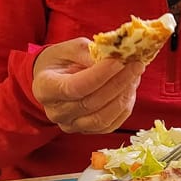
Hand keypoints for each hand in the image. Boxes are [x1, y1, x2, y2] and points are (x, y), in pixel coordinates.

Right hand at [31, 38, 145, 133]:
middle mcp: (55, 112)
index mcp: (45, 87)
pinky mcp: (86, 131)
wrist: (55, 78)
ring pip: (102, 118)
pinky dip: (124, 108)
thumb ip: (89, 52)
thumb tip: (115, 58)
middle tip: (136, 65)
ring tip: (135, 76)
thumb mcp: (71, 48)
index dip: (99, 76)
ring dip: (123, 96)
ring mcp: (70, 125)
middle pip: (91, 103)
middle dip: (118, 83)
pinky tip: (130, 89)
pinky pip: (110, 125)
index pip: (74, 87)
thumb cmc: (62, 60)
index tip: (119, 61)